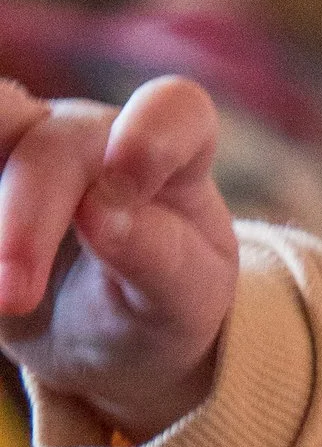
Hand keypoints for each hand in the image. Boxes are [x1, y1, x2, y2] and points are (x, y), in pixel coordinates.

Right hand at [0, 74, 236, 442]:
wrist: (103, 335)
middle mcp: (93, 136)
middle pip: (52, 142)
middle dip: (27, 213)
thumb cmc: (159, 304)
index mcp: (172, 154)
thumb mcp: (181, 300)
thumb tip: (98, 211)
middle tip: (15, 297)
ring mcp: (27, 144)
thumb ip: (157, 255)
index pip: (174, 111)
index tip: (125, 182)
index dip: (150, 134)